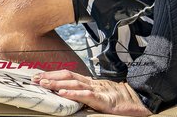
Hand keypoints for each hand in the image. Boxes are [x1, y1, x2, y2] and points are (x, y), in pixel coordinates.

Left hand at [32, 70, 151, 115]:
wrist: (141, 101)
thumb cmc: (121, 100)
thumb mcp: (101, 95)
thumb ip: (87, 93)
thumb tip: (68, 94)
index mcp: (90, 82)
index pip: (68, 75)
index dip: (53, 74)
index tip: (38, 75)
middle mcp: (92, 84)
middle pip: (67, 77)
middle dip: (50, 77)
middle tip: (34, 79)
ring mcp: (98, 91)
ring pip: (74, 84)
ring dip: (57, 83)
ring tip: (43, 84)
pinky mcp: (105, 100)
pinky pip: (87, 96)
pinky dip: (73, 94)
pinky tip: (62, 94)